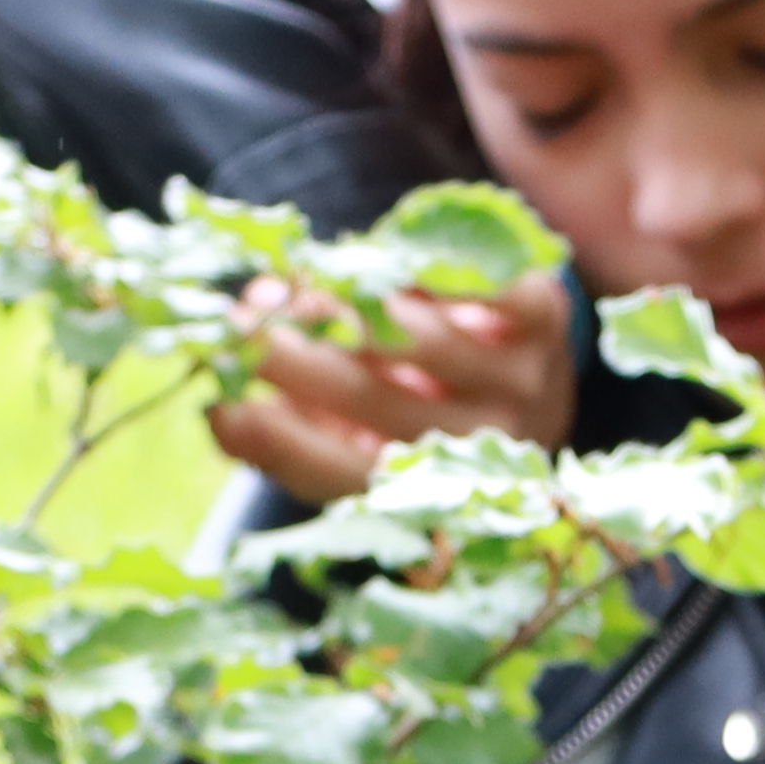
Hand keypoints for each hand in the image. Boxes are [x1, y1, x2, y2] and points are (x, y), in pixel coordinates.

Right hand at [205, 276, 571, 505]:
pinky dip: (415, 269)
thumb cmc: (406, 404)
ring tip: (297, 294)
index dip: (277, 443)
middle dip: (294, 360)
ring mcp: (522, 383)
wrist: (520, 374)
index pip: (343, 478)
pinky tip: (381, 270)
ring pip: (413, 339)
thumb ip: (282, 420)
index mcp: (426, 493)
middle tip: (238, 328)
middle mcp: (480, 449)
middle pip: (373, 402)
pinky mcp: (547, 319)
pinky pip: (470, 282)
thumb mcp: (344, 431)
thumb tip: (217, 395)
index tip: (221, 406)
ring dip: (343, 307)